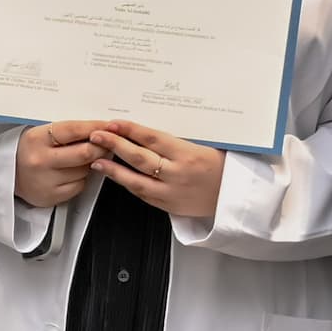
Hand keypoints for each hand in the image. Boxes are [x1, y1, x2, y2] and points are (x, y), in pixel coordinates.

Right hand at [13, 119, 102, 209]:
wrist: (9, 173)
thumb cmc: (29, 150)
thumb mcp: (42, 134)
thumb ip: (69, 132)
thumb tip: (100, 129)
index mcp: (37, 138)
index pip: (74, 130)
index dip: (96, 127)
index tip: (108, 126)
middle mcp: (40, 160)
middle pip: (85, 153)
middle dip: (101, 147)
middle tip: (107, 143)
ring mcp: (46, 180)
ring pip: (85, 170)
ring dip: (91, 163)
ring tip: (82, 158)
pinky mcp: (51, 196)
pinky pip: (79, 185)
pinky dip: (81, 178)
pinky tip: (72, 172)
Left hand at [88, 120, 223, 221]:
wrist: (235, 196)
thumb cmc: (223, 166)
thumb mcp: (206, 145)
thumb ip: (177, 140)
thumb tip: (147, 129)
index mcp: (188, 154)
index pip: (152, 139)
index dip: (130, 130)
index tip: (113, 123)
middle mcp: (178, 174)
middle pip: (139, 158)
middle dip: (114, 145)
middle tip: (96, 136)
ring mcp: (171, 193)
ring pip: (135, 180)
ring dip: (113, 169)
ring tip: (96, 160)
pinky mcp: (169, 206)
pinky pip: (143, 194)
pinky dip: (127, 184)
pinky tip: (116, 176)